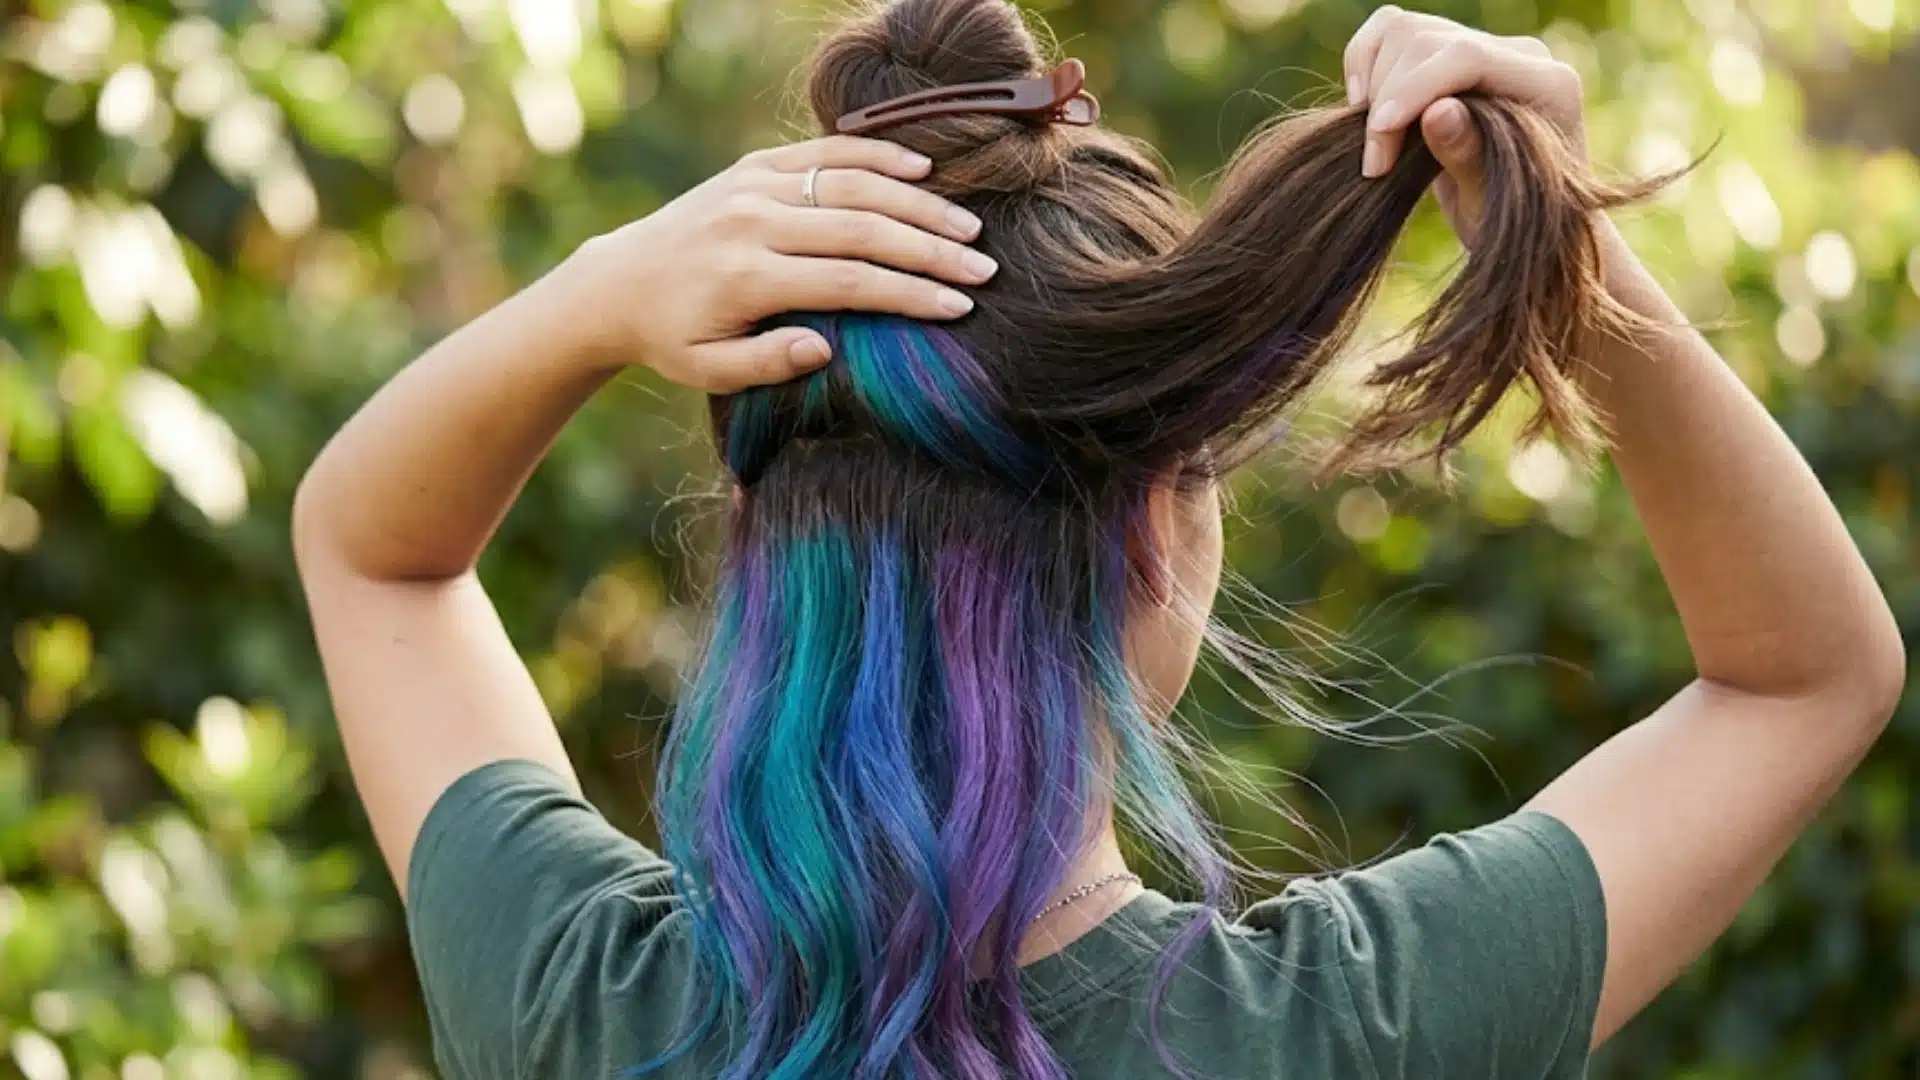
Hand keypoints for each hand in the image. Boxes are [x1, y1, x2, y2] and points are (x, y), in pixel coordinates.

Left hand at [572, 136, 994, 392]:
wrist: (616, 282)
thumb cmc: (672, 338)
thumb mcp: (709, 370)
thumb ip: (767, 364)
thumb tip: (826, 348)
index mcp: (746, 277)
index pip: (848, 281)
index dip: (910, 293)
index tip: (959, 306)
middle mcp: (753, 222)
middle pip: (862, 229)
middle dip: (931, 249)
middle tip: (984, 268)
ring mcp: (755, 185)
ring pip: (852, 184)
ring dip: (918, 204)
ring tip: (968, 227)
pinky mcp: (755, 165)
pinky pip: (825, 152)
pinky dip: (876, 157)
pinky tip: (921, 172)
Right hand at [1344, 6, 1588, 242]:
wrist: (1517, 228)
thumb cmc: (1510, 226)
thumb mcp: (1489, 207)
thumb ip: (1468, 156)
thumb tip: (1437, 111)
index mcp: (1547, 85)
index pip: (1468, 55)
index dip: (1414, 88)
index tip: (1379, 135)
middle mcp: (1517, 55)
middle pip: (1427, 41)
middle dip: (1388, 100)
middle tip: (1375, 166)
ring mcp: (1480, 49)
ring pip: (1403, 31)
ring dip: (1374, 86)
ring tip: (1377, 145)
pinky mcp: (1446, 54)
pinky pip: (1390, 30)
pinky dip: (1364, 61)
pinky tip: (1362, 104)